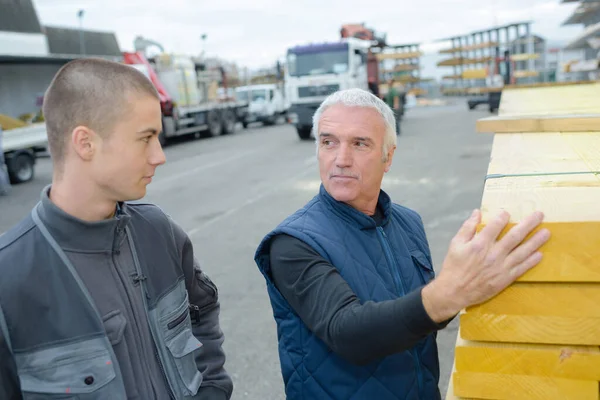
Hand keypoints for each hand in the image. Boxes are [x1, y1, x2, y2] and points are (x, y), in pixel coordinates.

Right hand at [422, 209, 550, 322]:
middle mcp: (493, 254)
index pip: (496, 226)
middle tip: (539, 215)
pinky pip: (522, 268)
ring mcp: (501, 267)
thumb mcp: (455, 244)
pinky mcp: (505, 278)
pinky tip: (540, 254)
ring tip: (547, 232)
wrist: (454, 292)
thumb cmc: (453, 266)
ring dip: (536, 241)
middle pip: (515, 236)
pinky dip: (531, 261)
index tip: (508, 212)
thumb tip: (477, 212)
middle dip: (528, 224)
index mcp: (479, 244)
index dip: (503, 217)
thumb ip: (467, 227)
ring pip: (522, 251)